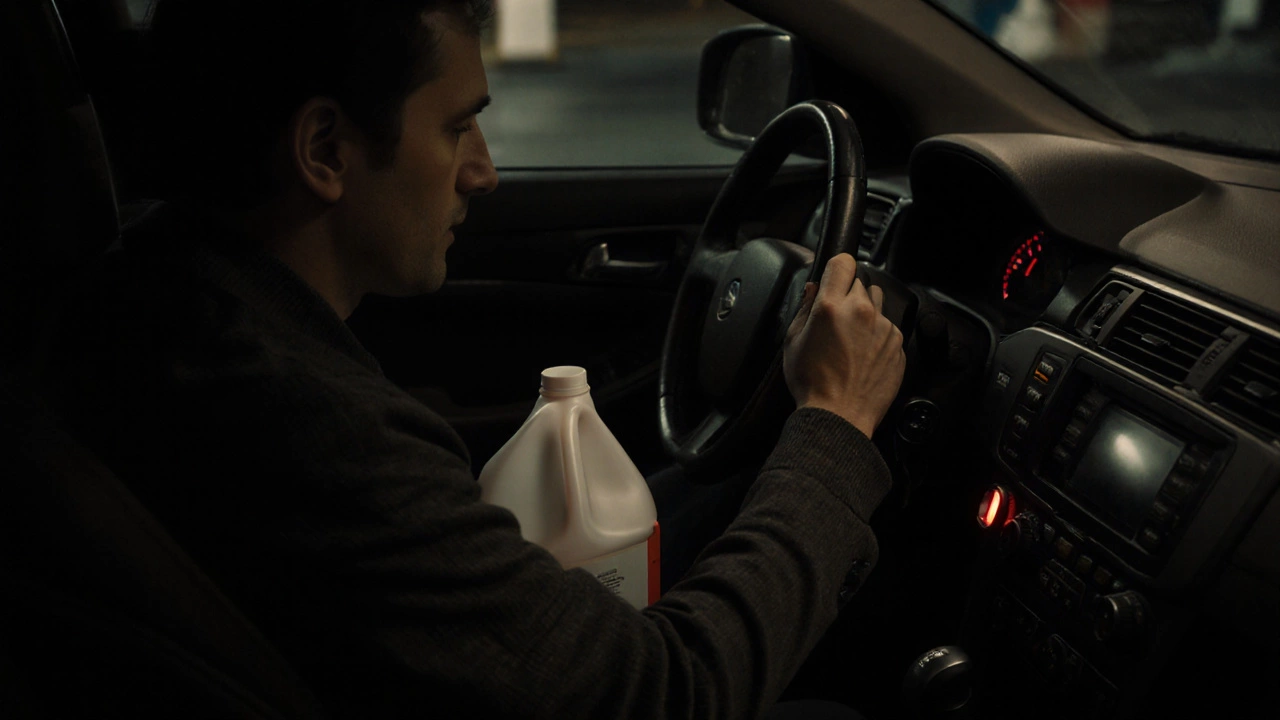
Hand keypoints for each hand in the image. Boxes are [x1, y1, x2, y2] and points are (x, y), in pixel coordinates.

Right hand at [782, 253, 905, 437]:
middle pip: (860, 282)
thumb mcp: (793, 342)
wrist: (839, 416)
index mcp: (831, 306)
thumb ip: (805, 308)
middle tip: (836, 319)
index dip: (836, 268)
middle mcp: (861, 311)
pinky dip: (877, 336)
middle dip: (848, 295)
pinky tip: (862, 355)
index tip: (834, 278)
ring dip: (865, 312)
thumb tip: (813, 289)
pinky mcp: (898, 344)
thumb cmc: (813, 383)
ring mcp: (884, 328)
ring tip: (851, 338)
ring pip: (877, 303)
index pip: (843, 262)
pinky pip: (888, 328)